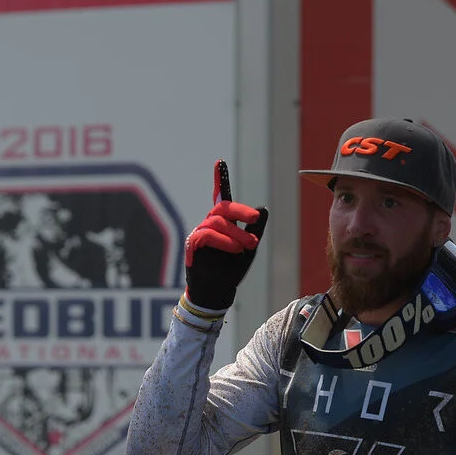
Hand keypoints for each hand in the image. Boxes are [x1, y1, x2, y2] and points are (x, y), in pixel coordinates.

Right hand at [183, 159, 268, 311]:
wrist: (217, 292)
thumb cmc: (231, 270)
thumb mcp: (249, 249)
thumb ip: (254, 230)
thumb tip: (263, 209)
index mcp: (223, 224)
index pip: (222, 198)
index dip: (220, 180)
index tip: (220, 162)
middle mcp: (209, 225)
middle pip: (223, 207)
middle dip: (240, 210)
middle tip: (254, 219)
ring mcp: (200, 233)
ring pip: (218, 222)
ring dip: (236, 232)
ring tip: (249, 245)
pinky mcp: (193, 244)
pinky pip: (208, 234)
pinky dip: (224, 240)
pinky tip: (235, 249)